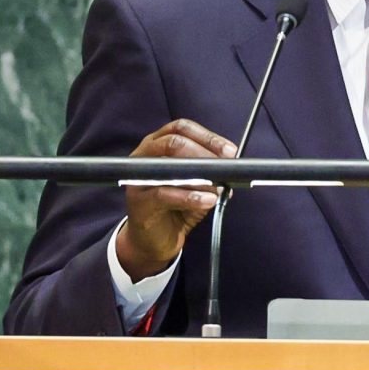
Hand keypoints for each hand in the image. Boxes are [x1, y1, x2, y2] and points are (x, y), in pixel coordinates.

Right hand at [115, 119, 236, 279]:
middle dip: (204, 155)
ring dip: (200, 177)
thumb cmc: (175, 208)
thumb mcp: (196, 186)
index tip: (230, 151)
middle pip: (174, 142)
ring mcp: (138, 178)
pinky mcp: (139, 201)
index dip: (208, 137)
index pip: (182, 128)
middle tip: (224, 169)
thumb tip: (231, 167)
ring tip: (218, 188)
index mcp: (157, 144)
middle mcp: (144, 156)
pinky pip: (165, 194)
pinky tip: (207, 200)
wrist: (153, 241)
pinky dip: (190, 197)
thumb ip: (210, 173)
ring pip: (169, 166)